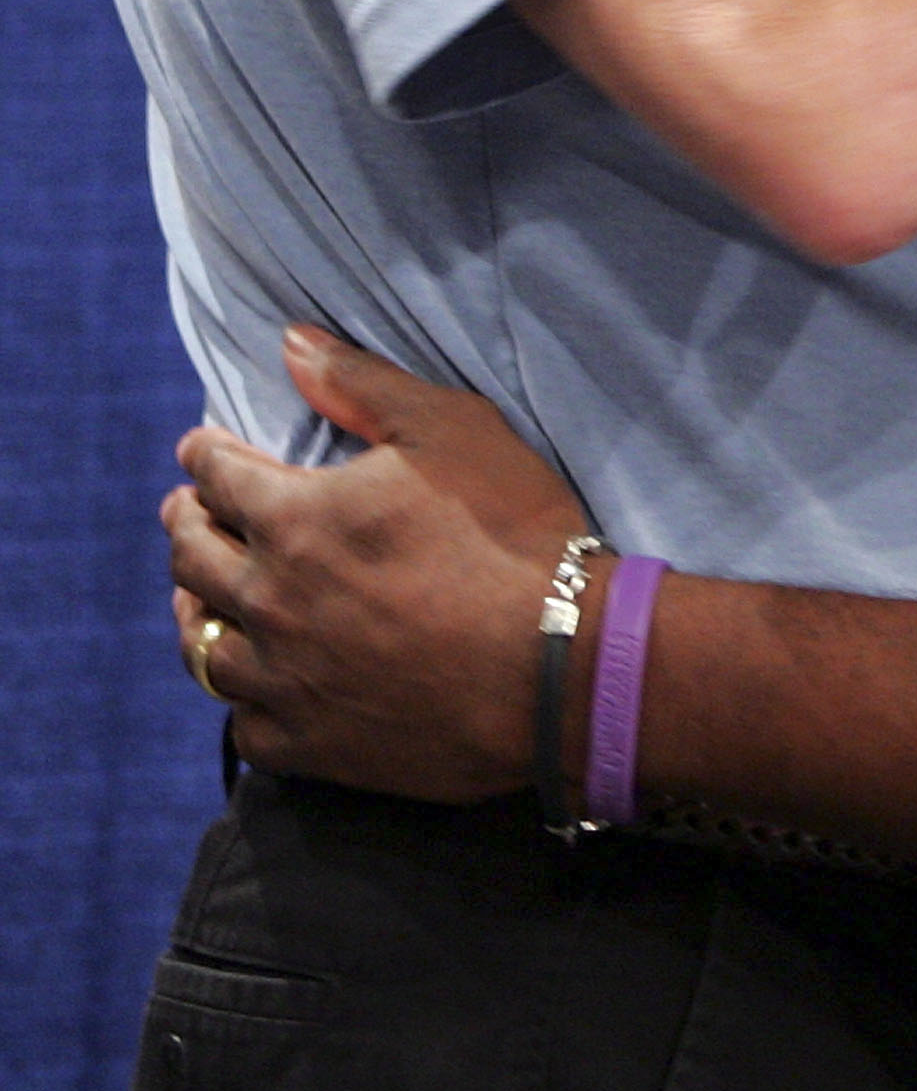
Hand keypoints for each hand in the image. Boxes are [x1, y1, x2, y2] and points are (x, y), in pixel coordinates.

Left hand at [163, 325, 587, 797]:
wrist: (558, 662)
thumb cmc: (511, 531)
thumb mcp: (451, 428)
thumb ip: (362, 385)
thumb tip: (292, 345)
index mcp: (295, 518)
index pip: (217, 477)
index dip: (203, 456)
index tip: (197, 449)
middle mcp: (270, 599)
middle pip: (191, 557)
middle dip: (184, 522)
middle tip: (184, 511)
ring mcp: (284, 679)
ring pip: (200, 645)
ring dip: (192, 608)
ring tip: (197, 594)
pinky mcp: (310, 744)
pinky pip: (242, 722)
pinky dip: (239, 695)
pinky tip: (252, 681)